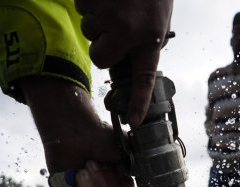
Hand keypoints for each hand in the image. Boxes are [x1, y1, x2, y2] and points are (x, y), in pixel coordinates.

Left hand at [20, 76, 133, 186]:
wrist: (76, 129)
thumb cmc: (100, 135)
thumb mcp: (127, 151)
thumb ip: (135, 168)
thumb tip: (135, 183)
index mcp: (114, 176)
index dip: (122, 182)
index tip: (116, 166)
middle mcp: (100, 184)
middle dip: (107, 180)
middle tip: (98, 161)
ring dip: (96, 181)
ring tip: (88, 163)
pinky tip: (80, 173)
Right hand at [75, 0, 173, 126]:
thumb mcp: (157, 19)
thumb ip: (145, 41)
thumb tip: (130, 60)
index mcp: (150, 37)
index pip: (144, 78)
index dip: (139, 102)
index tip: (134, 121)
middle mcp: (129, 31)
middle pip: (100, 58)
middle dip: (102, 44)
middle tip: (115, 23)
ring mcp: (108, 15)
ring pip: (88, 31)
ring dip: (96, 17)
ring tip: (114, 1)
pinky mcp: (91, 0)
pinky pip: (81, 8)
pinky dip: (89, 0)